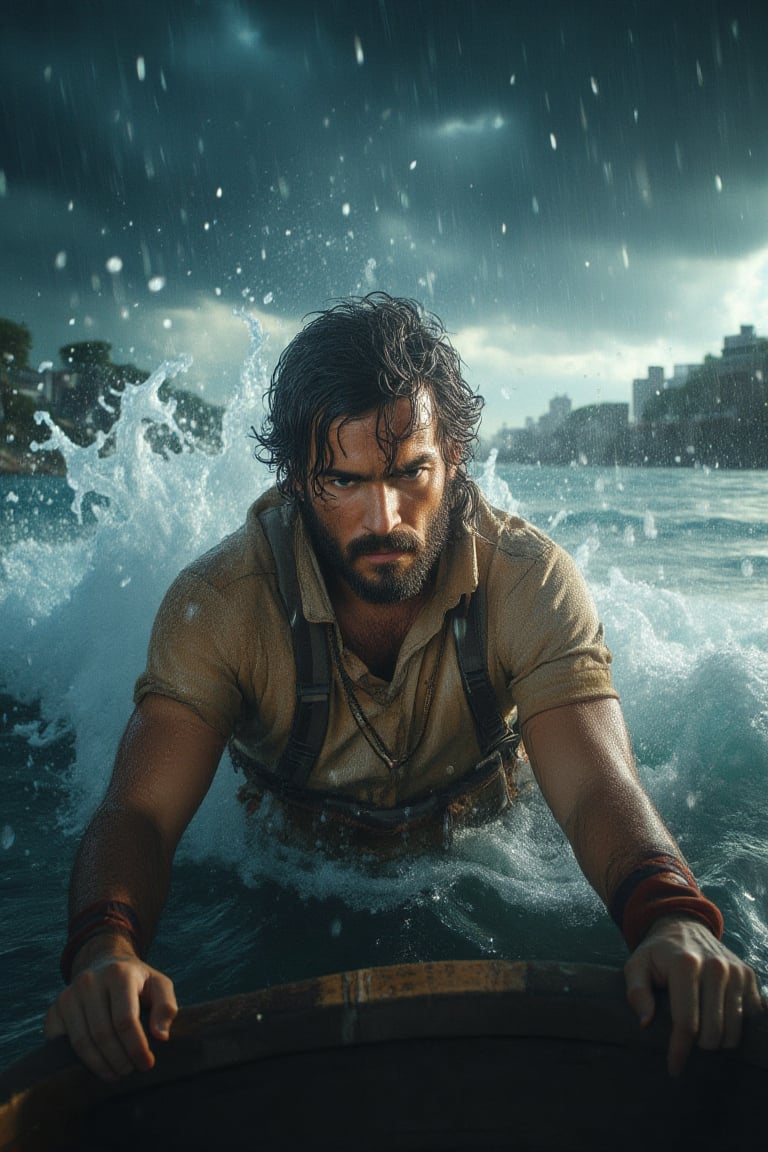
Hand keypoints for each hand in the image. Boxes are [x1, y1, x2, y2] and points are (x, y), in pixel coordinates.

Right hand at [45, 939, 177, 1081]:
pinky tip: (95, 1065)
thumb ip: (166, 1006)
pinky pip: (61, 1044)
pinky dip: (77, 1061)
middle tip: (131, 1071)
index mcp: (118, 974)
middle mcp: (89, 981)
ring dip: (100, 1066)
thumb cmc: (137, 982)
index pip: (125, 1020)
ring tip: (116, 1073)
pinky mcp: (54, 1010)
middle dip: (119, 1060)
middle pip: (102, 1034)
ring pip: (81, 1042)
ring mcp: (68, 996)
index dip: (137, 1047)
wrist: (104, 964)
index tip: (147, 1064)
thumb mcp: (159, 985)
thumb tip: (160, 1037)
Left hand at [624, 915, 764, 1075]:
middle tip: (687, 1040)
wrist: (684, 926)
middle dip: (698, 1046)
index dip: (680, 1051)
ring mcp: (735, 972)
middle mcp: (715, 967)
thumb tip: (645, 1023)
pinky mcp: (748, 976)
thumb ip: (636, 992)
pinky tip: (721, 1021)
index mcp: (685, 965)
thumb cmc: (657, 953)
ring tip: (702, 1033)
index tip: (674, 1069)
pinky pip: (750, 1017)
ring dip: (718, 1040)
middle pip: (713, 1033)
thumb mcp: (636, 965)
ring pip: (734, 1031)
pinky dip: (736, 1026)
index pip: (686, 1022)